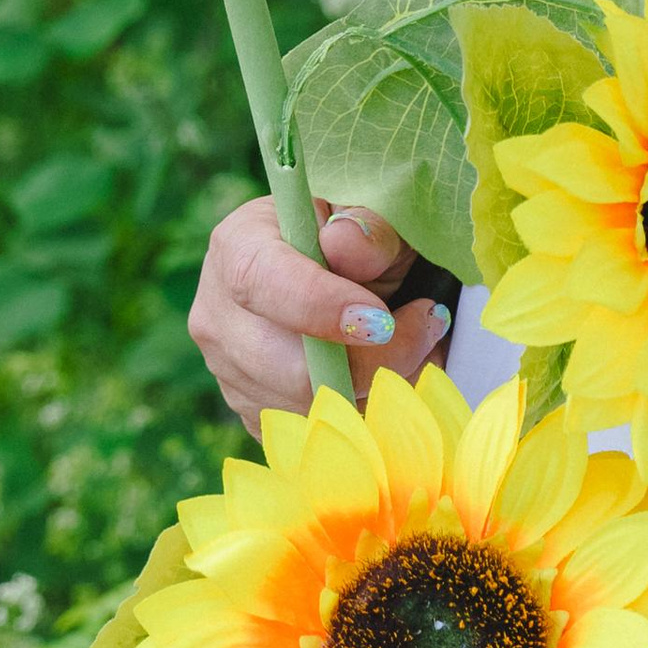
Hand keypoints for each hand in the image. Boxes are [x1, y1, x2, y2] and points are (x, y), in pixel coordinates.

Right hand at [188, 192, 447, 432]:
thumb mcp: (376, 211)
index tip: (382, 321)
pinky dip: (366, 413)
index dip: (322, 308)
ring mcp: (231, 373)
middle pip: (288, 370)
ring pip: (310, 412)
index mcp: (236, 247)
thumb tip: (346, 243)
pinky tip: (391, 374)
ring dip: (380, 388)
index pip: (262, 284)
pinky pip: (315, 436)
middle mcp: (219, 316)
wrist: (347, 271)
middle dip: (374, 360)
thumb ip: (369, 225)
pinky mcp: (255, 413)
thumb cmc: (361, 234)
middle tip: (428, 323)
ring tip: (418, 344)